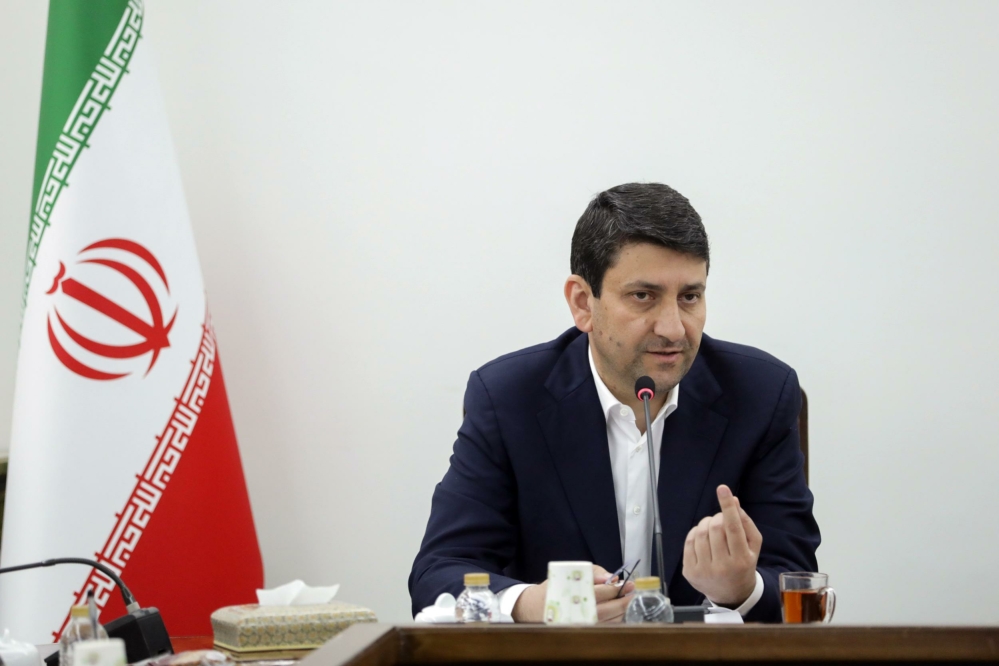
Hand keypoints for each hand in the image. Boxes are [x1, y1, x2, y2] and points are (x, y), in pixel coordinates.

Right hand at [511, 564, 634, 622]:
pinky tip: (619, 612)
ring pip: (609, 621)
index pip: (600, 593)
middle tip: (632, 592)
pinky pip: (605, 628)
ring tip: (628, 600)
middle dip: (623, 600)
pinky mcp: (584, 632)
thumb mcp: (567, 574)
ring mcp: (583, 626)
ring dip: (622, 611)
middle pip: (609, 610)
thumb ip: (591, 572)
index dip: (615, 588)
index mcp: (574, 597)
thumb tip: (609, 577)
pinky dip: (615, 620)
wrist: (534, 608)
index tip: (625, 583)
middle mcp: (579, 615)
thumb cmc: (553, 589)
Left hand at [682, 484, 762, 606]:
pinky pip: (688, 542)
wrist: (731, 594)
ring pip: (700, 533)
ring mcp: (704, 571)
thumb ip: (746, 523)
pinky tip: (703, 537)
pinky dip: (695, 533)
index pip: (733, 528)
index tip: (723, 489)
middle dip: (717, 517)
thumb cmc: (744, 565)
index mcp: (741, 560)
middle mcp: (722, 567)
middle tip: (721, 519)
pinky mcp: (690, 572)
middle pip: (715, 528)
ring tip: (712, 528)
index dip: (727, 506)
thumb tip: (734, 502)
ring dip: (705, 523)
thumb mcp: (753, 547)